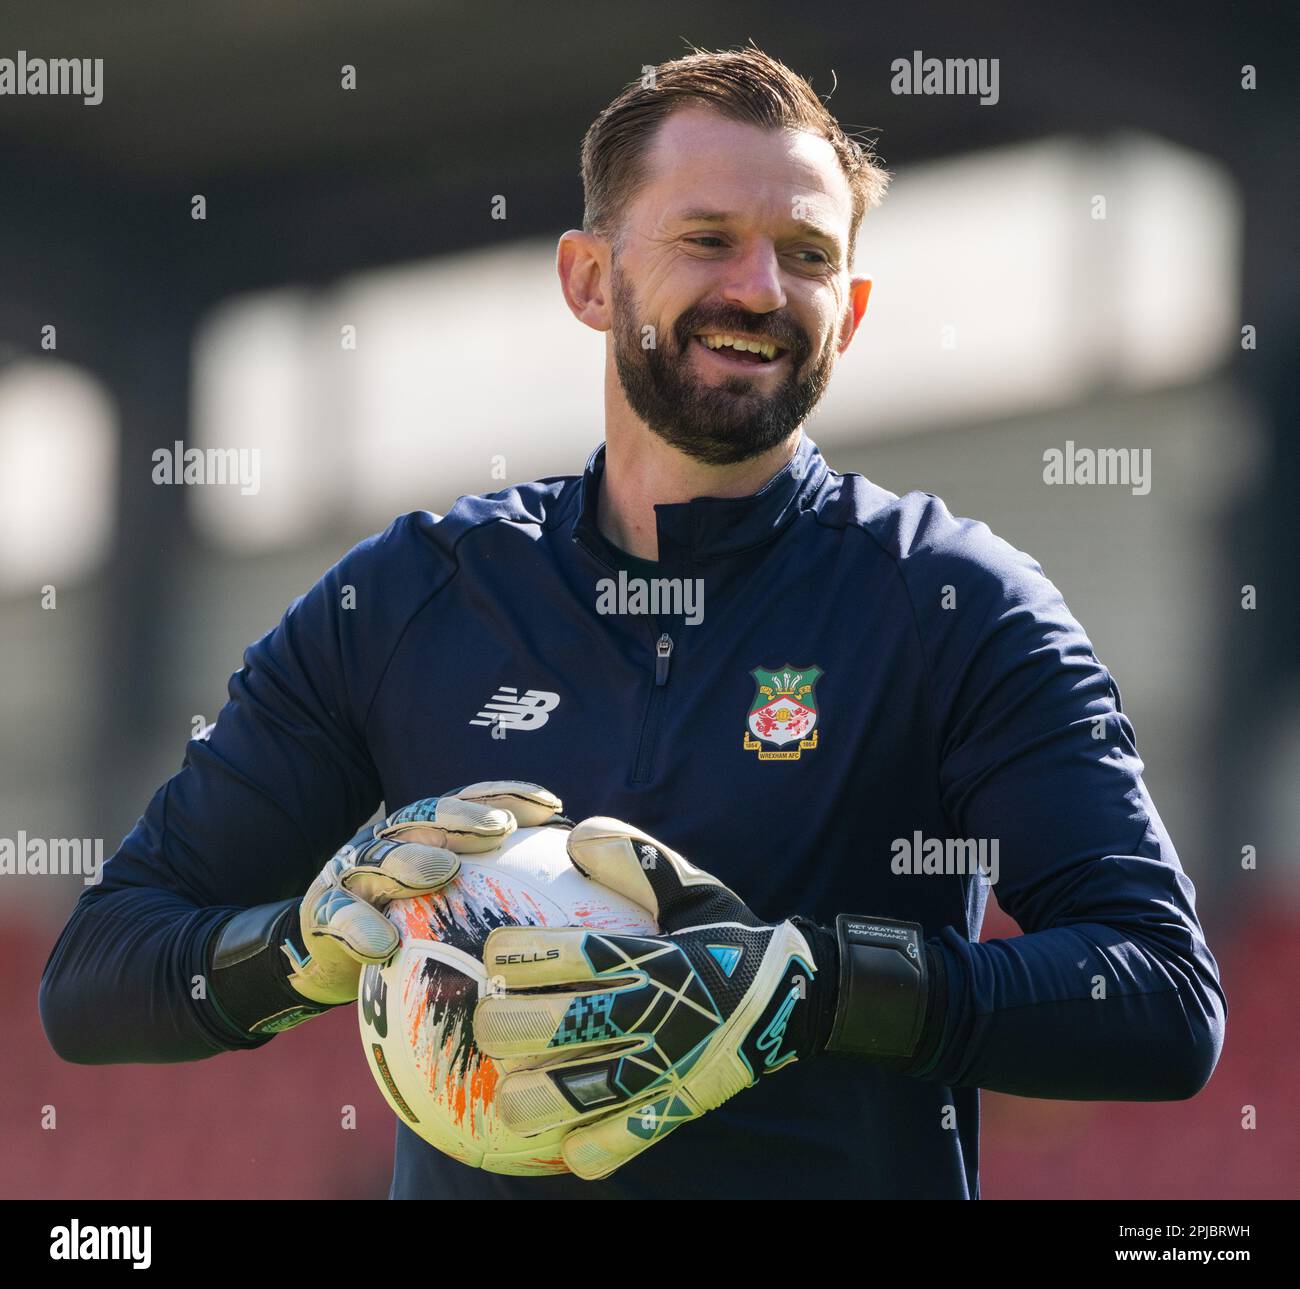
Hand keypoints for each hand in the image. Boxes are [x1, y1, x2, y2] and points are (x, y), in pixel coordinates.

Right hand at [288, 781, 561, 1004]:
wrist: (328, 957)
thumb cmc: (410, 927)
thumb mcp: (455, 903)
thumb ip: (500, 889)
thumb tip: (582, 894)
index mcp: (425, 833)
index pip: (469, 805)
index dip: (506, 797)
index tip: (551, 805)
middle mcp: (389, 842)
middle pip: (423, 818)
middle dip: (460, 817)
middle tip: (499, 828)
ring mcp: (353, 874)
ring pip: (379, 858)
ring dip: (410, 860)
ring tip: (443, 869)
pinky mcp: (322, 913)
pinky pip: (338, 917)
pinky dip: (359, 928)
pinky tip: (384, 943)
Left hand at [472, 817, 826, 1179]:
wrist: (793, 1001)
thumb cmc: (726, 939)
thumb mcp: (692, 889)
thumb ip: (638, 860)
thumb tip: (576, 837)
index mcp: (655, 958)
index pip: (576, 954)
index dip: (521, 954)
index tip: (495, 953)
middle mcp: (655, 1014)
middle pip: (562, 1025)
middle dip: (507, 1024)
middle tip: (490, 1021)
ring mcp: (665, 1068)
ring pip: (582, 1094)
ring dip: (531, 1098)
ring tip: (505, 1095)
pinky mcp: (677, 1108)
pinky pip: (626, 1141)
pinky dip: (590, 1148)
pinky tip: (563, 1145)